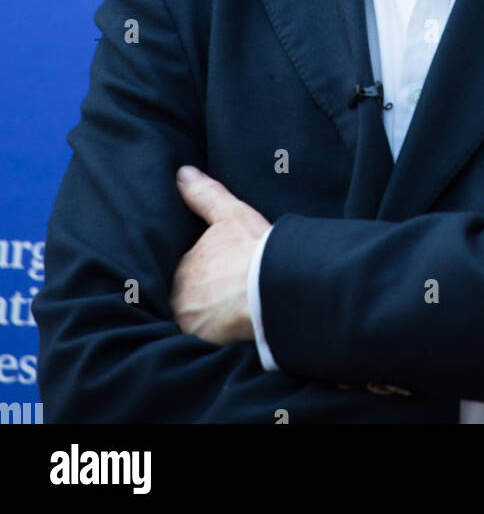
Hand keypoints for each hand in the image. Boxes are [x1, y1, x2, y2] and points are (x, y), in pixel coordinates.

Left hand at [170, 166, 270, 344]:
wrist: (272, 287)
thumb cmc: (253, 248)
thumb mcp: (230, 213)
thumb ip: (204, 194)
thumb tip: (182, 173)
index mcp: (184, 265)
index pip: (185, 271)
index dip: (199, 273)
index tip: (214, 275)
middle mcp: (178, 295)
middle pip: (184, 297)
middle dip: (196, 297)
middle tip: (217, 297)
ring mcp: (188, 321)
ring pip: (191, 319)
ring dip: (200, 318)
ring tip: (219, 318)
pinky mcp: (202, 343)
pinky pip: (200, 341)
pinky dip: (209, 338)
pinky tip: (223, 336)